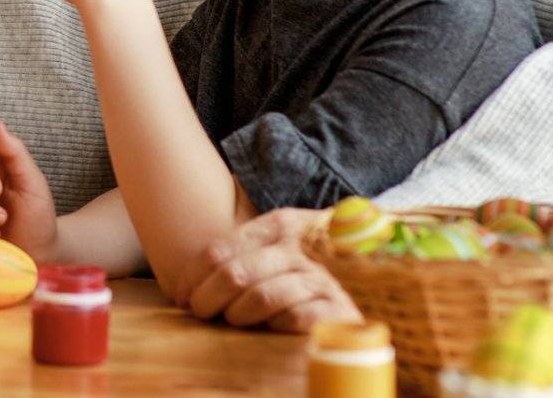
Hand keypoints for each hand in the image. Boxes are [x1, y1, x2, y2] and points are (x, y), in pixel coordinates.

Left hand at [174, 206, 359, 331]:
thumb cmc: (300, 272)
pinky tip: (273, 326)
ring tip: (235, 320)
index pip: (219, 250)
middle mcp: (299, 247)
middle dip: (208, 298)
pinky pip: (295, 318)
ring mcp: (320, 277)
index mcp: (278, 226)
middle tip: (201, 312)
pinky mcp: (338, 308)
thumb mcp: (270, 252)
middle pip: (236, 273)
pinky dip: (276, 325)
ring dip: (239, 313)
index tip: (182, 296)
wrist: (370, 279)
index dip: (193, 276)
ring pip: (262, 296)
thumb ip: (237, 258)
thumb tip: (184, 290)